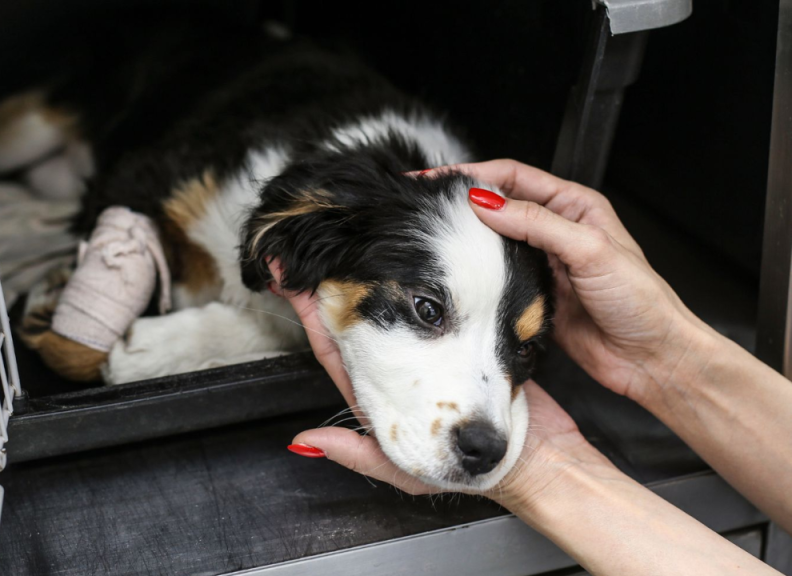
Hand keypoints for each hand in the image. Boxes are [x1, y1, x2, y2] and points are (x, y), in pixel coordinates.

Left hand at [268, 260, 606, 508]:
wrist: (541, 457)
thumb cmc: (478, 471)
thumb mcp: (410, 473)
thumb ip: (358, 454)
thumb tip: (304, 440)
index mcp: (384, 390)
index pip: (336, 347)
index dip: (313, 315)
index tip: (291, 282)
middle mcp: (407, 362)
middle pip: (360, 313)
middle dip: (333, 281)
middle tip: (306, 249)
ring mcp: (438, 344)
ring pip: (402, 299)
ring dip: (372, 269)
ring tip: (347, 238)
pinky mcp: (470, 330)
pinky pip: (447, 295)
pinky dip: (432, 273)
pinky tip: (415, 245)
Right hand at [447, 160, 716, 402]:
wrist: (650, 358)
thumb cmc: (641, 302)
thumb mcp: (590, 250)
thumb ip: (538, 223)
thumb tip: (488, 203)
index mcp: (575, 207)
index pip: (513, 178)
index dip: (472, 174)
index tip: (437, 179)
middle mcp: (556, 231)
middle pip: (499, 206)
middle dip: (461, 202)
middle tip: (424, 205)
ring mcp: (542, 264)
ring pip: (493, 243)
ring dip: (466, 239)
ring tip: (431, 235)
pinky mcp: (532, 295)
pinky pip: (496, 279)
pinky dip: (476, 275)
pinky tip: (457, 273)